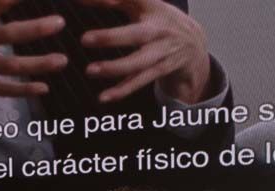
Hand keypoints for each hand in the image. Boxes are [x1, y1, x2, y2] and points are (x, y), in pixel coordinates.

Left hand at [78, 0, 211, 103]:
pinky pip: (140, 81)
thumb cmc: (160, 21)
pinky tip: (104, 97)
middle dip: (110, 37)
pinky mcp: (160, 70)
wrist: (194, 44)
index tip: (80, 0)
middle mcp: (158, 30)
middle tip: (84, 39)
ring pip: (138, 62)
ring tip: (90, 70)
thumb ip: (114, 0)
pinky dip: (122, 90)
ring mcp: (161, 52)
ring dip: (114, 68)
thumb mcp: (143, 6)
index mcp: (152, 8)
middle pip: (135, 34)